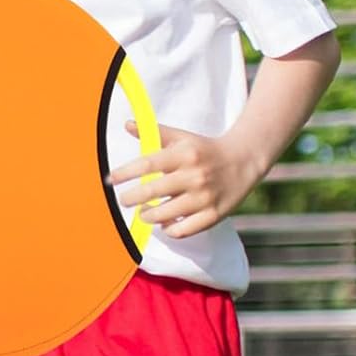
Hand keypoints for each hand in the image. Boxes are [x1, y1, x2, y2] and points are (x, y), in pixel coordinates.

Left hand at [107, 121, 263, 238]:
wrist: (245, 160)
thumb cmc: (204, 150)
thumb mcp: (182, 138)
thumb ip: (155, 133)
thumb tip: (128, 124)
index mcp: (185, 155)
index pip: (148, 164)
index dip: (125, 173)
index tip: (110, 179)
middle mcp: (195, 176)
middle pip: (152, 192)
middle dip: (131, 199)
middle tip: (124, 200)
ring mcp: (204, 197)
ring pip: (164, 215)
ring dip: (148, 216)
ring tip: (144, 212)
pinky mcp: (213, 215)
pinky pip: (182, 231)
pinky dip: (169, 229)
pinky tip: (165, 222)